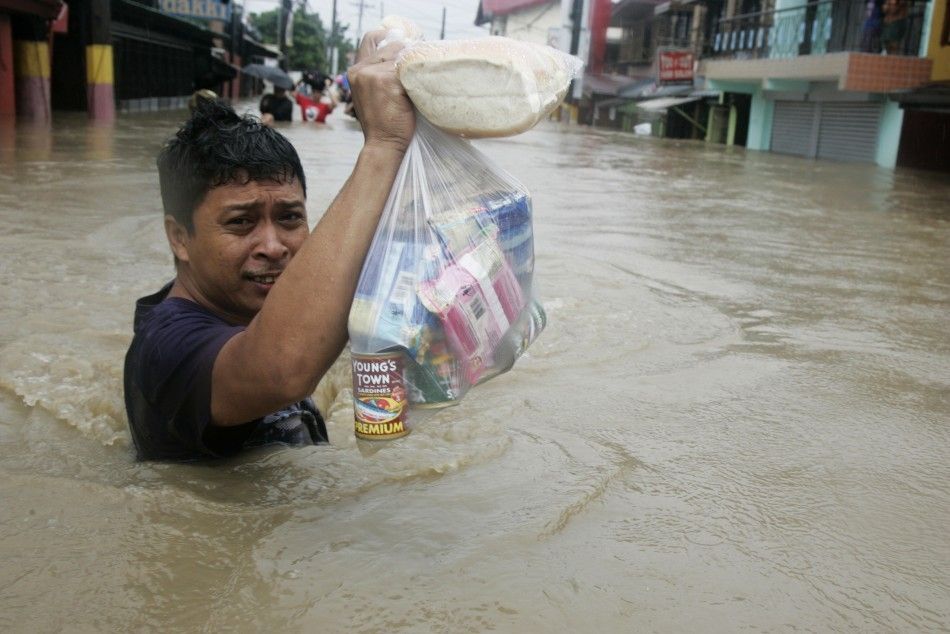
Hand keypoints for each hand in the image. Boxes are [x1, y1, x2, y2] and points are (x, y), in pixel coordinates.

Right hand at [347, 29, 415, 152]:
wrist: (383, 145)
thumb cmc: (385, 124)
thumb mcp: (375, 95)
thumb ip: (381, 75)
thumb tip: (405, 55)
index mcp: (356, 71)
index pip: (372, 38)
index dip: (390, 38)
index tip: (407, 45)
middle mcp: (360, 69)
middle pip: (392, 45)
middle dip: (408, 54)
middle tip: (421, 67)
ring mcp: (371, 74)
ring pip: (401, 55)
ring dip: (413, 67)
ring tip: (420, 83)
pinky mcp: (386, 81)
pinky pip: (408, 69)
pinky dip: (417, 77)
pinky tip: (420, 90)